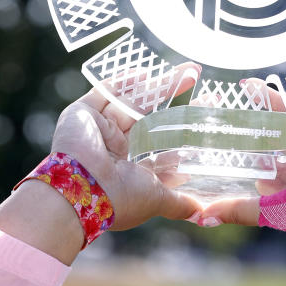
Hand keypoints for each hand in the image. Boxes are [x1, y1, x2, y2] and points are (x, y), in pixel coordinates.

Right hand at [50, 70, 203, 230]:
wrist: (79, 190)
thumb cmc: (121, 199)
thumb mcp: (158, 200)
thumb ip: (180, 203)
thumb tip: (204, 213)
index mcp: (132, 173)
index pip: (163, 148)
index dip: (184, 134)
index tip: (206, 119)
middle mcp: (116, 151)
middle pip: (151, 120)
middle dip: (176, 103)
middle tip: (199, 84)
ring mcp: (100, 131)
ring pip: (133, 102)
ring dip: (159, 86)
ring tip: (189, 72)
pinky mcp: (83, 114)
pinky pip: (104, 92)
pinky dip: (122, 81)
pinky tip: (144, 72)